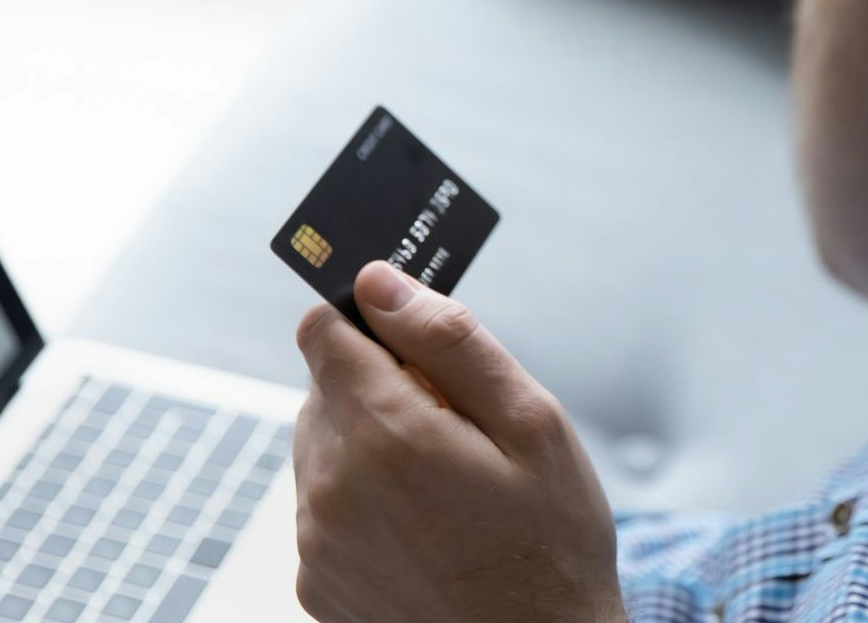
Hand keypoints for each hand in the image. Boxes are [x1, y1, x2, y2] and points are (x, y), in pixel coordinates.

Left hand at [292, 263, 623, 622]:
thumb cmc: (551, 547)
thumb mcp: (532, 424)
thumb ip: (450, 342)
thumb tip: (380, 284)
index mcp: (383, 436)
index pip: (324, 330)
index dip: (373, 323)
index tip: (416, 345)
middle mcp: (329, 489)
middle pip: (325, 389)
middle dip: (383, 390)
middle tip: (458, 431)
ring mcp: (316, 544)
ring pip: (323, 448)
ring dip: (371, 446)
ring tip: (447, 487)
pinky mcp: (316, 584)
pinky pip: (324, 508)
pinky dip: (364, 502)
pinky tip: (427, 530)